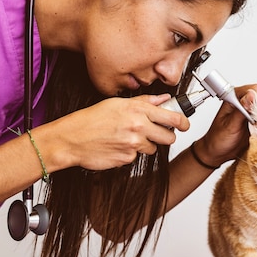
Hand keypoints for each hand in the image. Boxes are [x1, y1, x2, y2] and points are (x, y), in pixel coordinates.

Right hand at [49, 94, 189, 170]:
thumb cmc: (90, 120)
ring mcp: (134, 144)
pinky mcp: (128, 158)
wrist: (70, 139)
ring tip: (126, 138)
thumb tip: (164, 98)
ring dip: (145, 145)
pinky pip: (137, 157)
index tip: (185, 125)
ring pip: (153, 148)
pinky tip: (117, 146)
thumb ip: (144, 102)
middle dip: (165, 136)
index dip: (183, 122)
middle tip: (154, 133)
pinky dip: (130, 153)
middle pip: (168, 137)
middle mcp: (138, 126)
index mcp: (137, 110)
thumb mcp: (117, 103)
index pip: (172, 117)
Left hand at [195, 84, 256, 166]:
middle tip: (254, 125)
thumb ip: (241, 111)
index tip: (253, 117)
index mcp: (235, 98)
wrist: (218, 153)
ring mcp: (253, 112)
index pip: (255, 90)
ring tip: (255, 130)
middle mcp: (246, 103)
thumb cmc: (218, 138)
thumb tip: (251, 96)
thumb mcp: (229, 125)